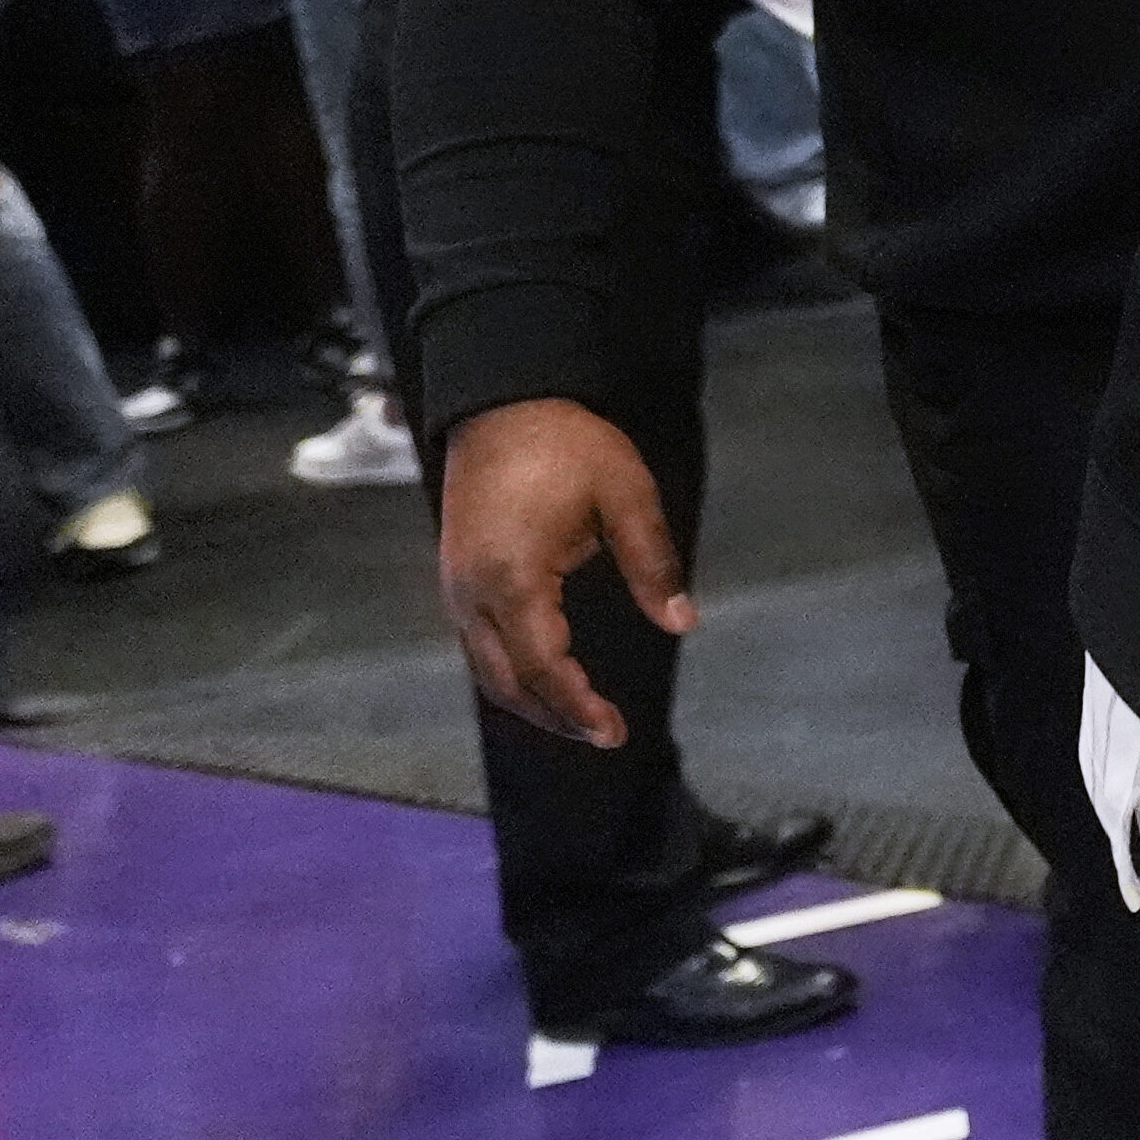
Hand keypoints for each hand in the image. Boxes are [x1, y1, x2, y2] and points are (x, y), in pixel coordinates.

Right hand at [438, 400, 691, 749]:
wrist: (501, 403)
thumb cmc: (567, 445)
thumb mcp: (626, 495)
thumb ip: (653, 562)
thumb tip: (683, 622)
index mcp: (514, 579)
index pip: (543, 667)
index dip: (577, 707)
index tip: (614, 732)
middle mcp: (473, 594)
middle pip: (506, 683)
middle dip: (554, 716)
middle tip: (605, 735)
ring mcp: (457, 588)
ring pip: (486, 669)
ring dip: (530, 700)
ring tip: (580, 717)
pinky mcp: (456, 577)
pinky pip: (478, 645)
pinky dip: (511, 672)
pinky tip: (544, 677)